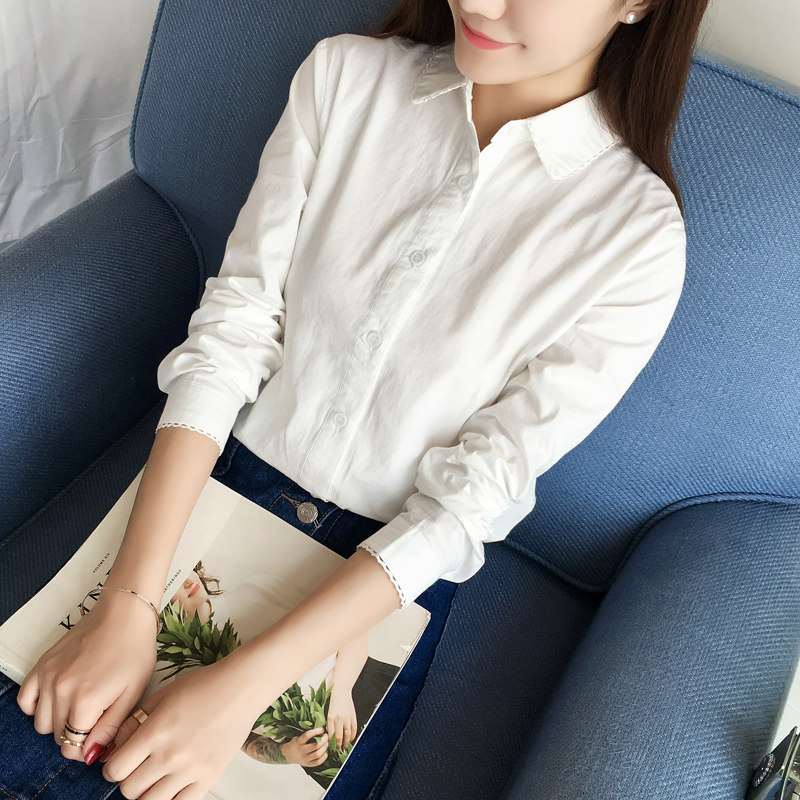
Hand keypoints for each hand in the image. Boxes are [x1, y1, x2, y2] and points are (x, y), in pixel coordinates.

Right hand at [16, 589, 157, 761]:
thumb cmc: (134, 650)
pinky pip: (26, 700)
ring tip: (81, 705)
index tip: (98, 736)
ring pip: (42, 723)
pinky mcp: (42, 665)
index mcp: (85, 702)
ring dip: (59, 722)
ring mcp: (48, 678)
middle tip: (96, 717)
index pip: (73, 747)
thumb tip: (90, 754)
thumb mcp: (133, 693)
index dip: (87, 747)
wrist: (123, 613)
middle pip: (58, 736)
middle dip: (76, 734)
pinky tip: (59, 698)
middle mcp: (61, 691)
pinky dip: (38, 706)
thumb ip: (109, 728)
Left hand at [100, 656, 261, 798]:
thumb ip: (135, 721)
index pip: (115, 769)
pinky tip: (172, 785)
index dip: (113, 767)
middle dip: (129, 780)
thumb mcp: (162, 695)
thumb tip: (116, 746)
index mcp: (155, 732)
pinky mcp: (209, 778)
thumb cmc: (203, 686)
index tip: (120, 762)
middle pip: (130, 790)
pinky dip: (171, 799)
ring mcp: (191, 770)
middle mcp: (170, 755)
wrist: (241, 688)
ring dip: (147, 793)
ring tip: (155, 777)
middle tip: (138, 768)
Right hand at [280, 726, 329, 766]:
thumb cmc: (296, 743)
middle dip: (324, 740)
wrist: (289, 755)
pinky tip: (326, 751)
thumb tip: (321, 729)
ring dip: (325, 747)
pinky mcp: (308, 764)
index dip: (315, 731)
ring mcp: (305, 759)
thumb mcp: (298, 737)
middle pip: (315, 746)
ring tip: (327, 743)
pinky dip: (324, 756)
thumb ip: (307, 734)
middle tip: (326, 736)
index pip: (307, 735)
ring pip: (318, 754)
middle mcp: (301, 751)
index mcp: (298, 742)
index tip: (322, 729)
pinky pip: (318, 762)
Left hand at [326, 687, 357, 751]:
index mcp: (330, 718)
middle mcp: (338, 718)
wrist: (341, 690)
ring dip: (346, 743)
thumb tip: (330, 736)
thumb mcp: (328, 712)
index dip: (331, 744)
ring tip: (344, 748)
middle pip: (339, 737)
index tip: (330, 749)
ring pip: (347, 734)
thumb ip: (329, 723)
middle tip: (337, 752)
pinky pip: (354, 729)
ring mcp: (347, 717)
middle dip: (338, 746)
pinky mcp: (353, 716)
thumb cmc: (333, 701)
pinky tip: (350, 739)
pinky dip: (352, 736)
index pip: (330, 735)